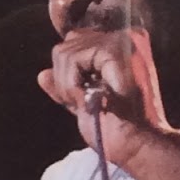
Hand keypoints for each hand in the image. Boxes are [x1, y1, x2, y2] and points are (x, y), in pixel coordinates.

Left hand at [39, 27, 168, 159]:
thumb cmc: (118, 129)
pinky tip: (88, 99)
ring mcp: (122, 40)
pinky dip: (71, 84)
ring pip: (65, 52)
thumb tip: (43, 75)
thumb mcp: (86, 103)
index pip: (77, 43)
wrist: (136, 143)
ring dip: (67, 85)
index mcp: (122, 48)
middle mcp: (125, 37)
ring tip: (89, 102)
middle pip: (67, 45)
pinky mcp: (115, 49)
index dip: (69, 73)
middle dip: (65, 79)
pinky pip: (73, 59)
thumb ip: (67, 86)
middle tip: (85, 103)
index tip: (84, 98)